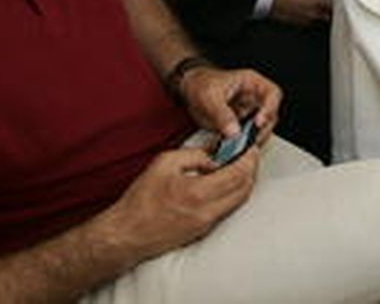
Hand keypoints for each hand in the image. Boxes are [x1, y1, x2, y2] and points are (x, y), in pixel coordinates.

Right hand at [95, 146, 257, 261]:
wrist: (128, 233)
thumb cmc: (141, 199)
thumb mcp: (165, 163)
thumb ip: (195, 155)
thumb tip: (217, 152)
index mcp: (198, 192)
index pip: (239, 173)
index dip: (249, 158)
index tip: (250, 146)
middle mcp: (207, 211)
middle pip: (246, 188)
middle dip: (251, 168)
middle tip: (248, 153)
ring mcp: (207, 224)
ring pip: (240, 200)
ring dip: (244, 181)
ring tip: (238, 165)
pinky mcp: (204, 231)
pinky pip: (228, 209)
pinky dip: (233, 193)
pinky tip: (225, 181)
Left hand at [179, 66, 282, 141]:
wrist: (188, 90)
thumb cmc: (200, 84)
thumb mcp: (209, 96)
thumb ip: (221, 114)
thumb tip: (234, 132)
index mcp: (252, 83)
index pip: (272, 94)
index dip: (269, 109)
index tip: (258, 122)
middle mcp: (254, 98)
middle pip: (270, 116)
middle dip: (261, 130)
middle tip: (247, 140)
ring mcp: (248, 113)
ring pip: (261, 130)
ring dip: (252, 140)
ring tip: (237, 146)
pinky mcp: (240, 126)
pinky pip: (247, 138)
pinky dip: (242, 145)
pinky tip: (231, 149)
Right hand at [271, 0, 334, 25]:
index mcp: (319, 0)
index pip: (338, 2)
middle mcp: (315, 13)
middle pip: (332, 12)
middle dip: (331, 4)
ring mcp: (306, 20)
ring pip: (322, 18)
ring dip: (322, 10)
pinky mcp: (298, 23)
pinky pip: (311, 21)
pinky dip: (311, 14)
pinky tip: (305, 4)